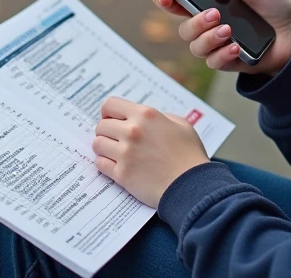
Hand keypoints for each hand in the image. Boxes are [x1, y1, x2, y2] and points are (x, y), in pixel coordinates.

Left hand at [91, 97, 208, 207]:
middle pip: (101, 125)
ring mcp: (125, 153)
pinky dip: (105, 164)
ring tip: (115, 153)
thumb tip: (143, 119)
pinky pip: (100, 164)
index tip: (113, 120)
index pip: (110, 104)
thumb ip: (160, 117)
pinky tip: (117, 166)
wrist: (192, 187)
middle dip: (107, 132)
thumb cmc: (190, 155)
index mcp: (146, 115)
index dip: (109, 113)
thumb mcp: (181, 125)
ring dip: (104, 148)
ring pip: (98, 144)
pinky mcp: (122, 174)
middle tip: (115, 140)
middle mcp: (132, 131)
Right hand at [153, 0, 290, 77]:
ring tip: (227, 30)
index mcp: (208, 3)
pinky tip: (235, 47)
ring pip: (196, 46)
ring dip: (209, 38)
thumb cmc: (271, 5)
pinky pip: (213, 62)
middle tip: (213, 13)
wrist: (290, 34)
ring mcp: (215, 45)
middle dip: (194, 22)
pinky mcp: (226, 61)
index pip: (177, 2)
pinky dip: (223, 54)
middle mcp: (207, 25)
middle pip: (184, 28)